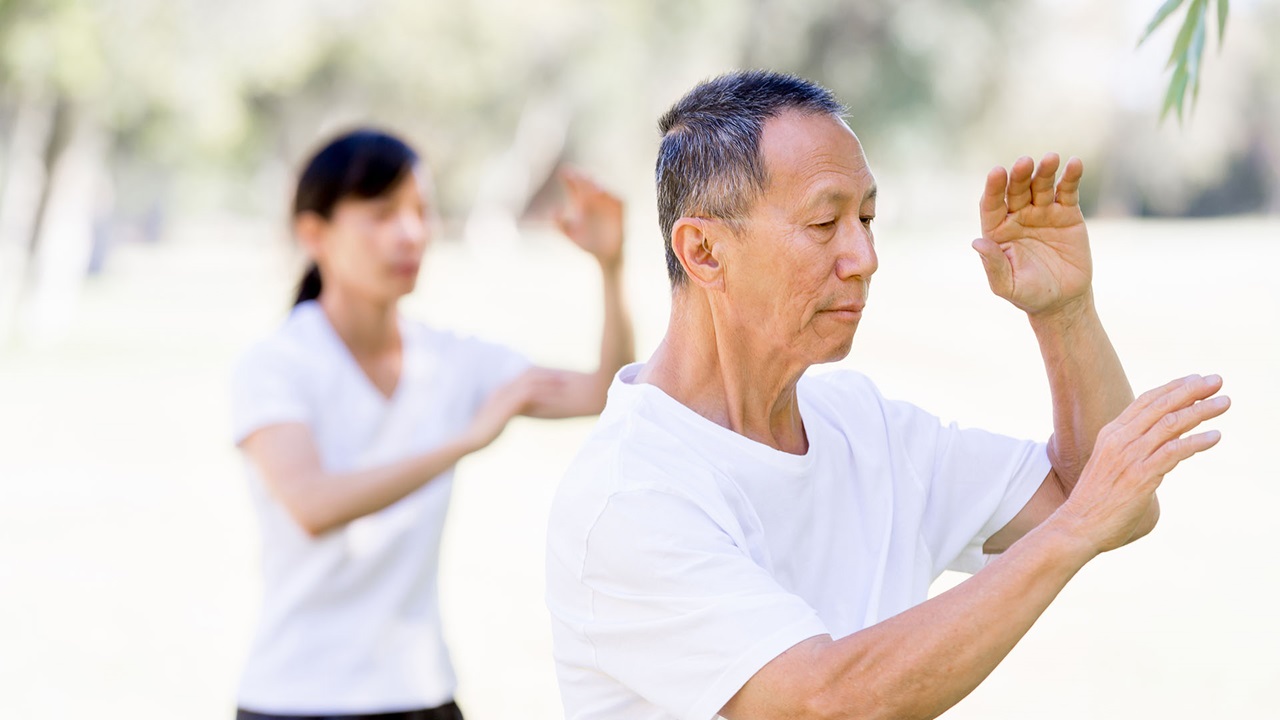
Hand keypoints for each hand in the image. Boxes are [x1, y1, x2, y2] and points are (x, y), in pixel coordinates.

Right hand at [459, 370, 563, 451]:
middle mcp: (504, 390)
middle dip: (548, 376)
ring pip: (531, 383)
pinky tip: (556, 401)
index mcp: (502, 391)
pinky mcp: (507, 406)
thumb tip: (515, 413)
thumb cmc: (483, 434)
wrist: (470, 440)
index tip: (556, 379)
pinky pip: (529, 395)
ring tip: (565, 386)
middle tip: (566, 378)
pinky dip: (543, 396)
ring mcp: (505, 396)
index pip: (524, 377)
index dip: (541, 377)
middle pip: (530, 376)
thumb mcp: (499, 420)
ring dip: (549, 384)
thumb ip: (508, 413)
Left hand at [556, 167, 623, 268]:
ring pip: (604, 190)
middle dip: (583, 179)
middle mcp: (594, 201)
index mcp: (581, 204)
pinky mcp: (620, 210)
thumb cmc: (588, 244)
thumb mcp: (571, 235)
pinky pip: (618, 200)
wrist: (606, 255)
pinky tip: (606, 195)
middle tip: (577, 174)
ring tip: (591, 185)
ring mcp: (607, 204)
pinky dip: (613, 197)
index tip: (562, 172)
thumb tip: (553, 212)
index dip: (569, 179)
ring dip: (598, 186)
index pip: (574, 188)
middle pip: (588, 185)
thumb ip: (560, 225)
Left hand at [972, 153, 1090, 316]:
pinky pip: (1067, 191)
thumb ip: (994, 265)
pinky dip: (1071, 177)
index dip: (993, 188)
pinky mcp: (1067, 212)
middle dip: (1020, 176)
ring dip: (1045, 171)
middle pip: (1016, 190)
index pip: (992, 204)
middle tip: (1025, 162)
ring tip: (1051, 158)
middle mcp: (1017, 216)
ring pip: (1041, 186)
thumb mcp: (1008, 285)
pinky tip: (1075, 164)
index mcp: (997, 230)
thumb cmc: (1029, 294)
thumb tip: (977, 243)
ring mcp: (1042, 212)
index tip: (997, 172)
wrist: (1063, 300)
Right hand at [1051, 374, 1228, 555]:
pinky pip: (1174, 451)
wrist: (1077, 526)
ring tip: (1225, 403)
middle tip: (1216, 380)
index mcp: (1111, 434)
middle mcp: (1120, 439)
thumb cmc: (1096, 502)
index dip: (1172, 388)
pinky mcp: (1141, 475)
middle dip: (1191, 390)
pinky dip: (1196, 442)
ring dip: (1201, 411)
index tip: (1195, 380)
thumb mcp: (1110, 467)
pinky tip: (1215, 436)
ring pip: (1171, 423)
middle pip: (1160, 406)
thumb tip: (1161, 457)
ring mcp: (1130, 456)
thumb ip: (1133, 455)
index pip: (1145, 402)